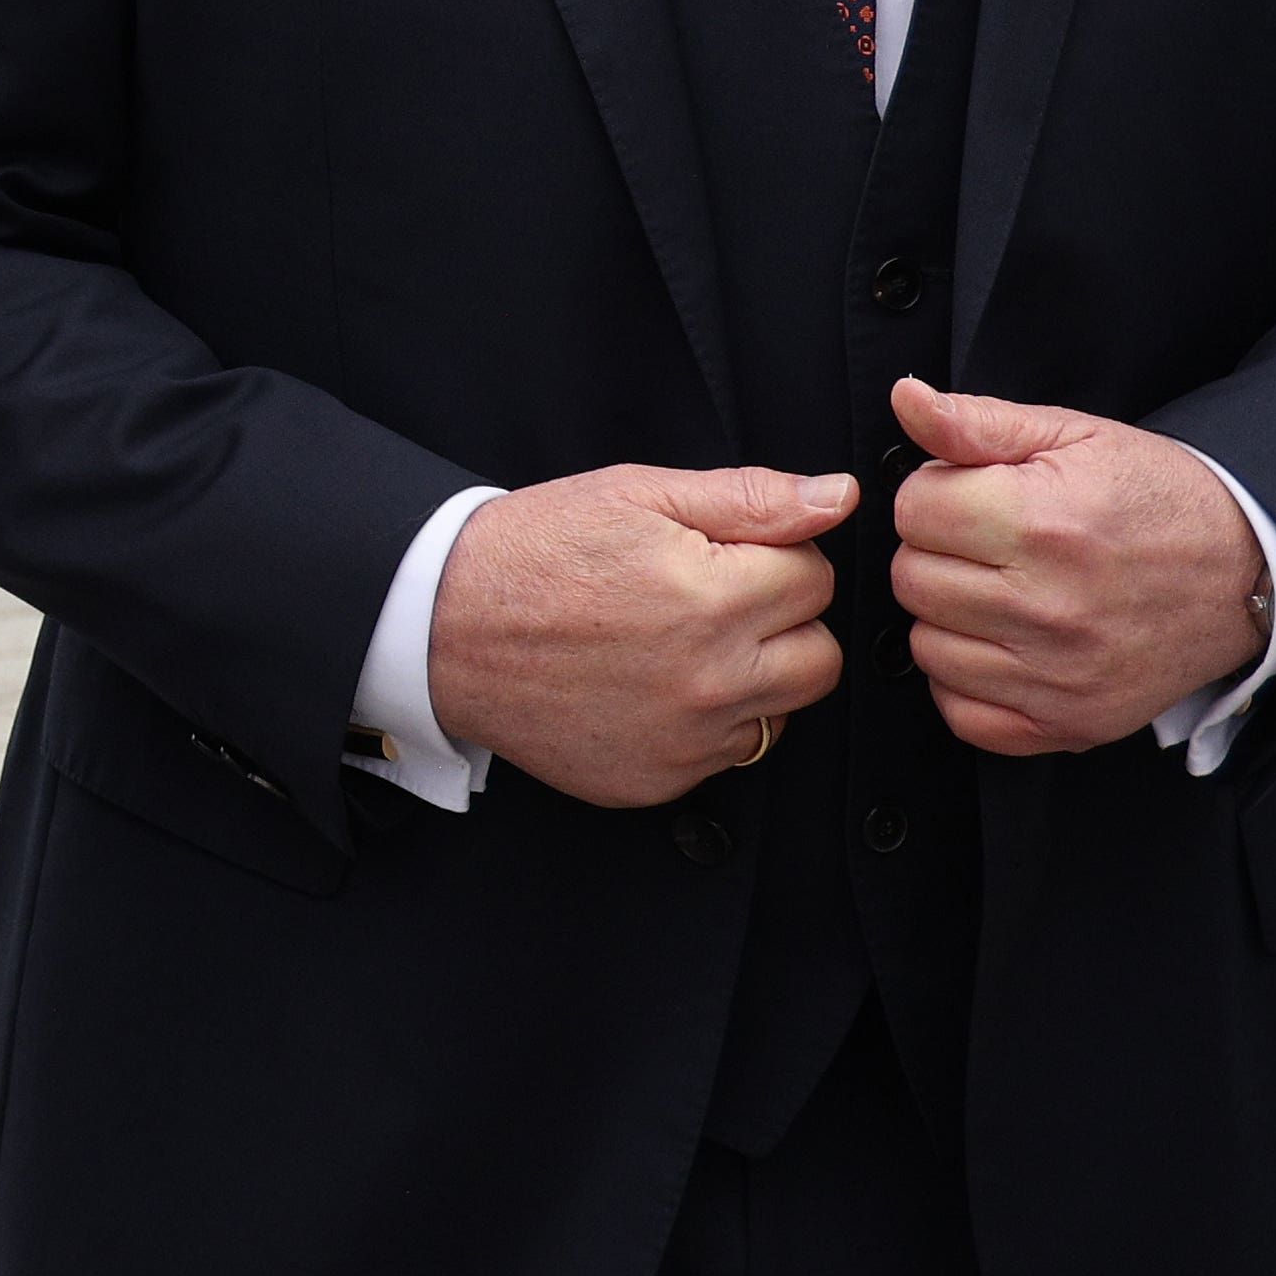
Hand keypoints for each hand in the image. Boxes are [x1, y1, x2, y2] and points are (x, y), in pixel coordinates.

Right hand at [424, 468, 853, 808]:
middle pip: (822, 657)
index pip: (817, 580)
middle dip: (782, 623)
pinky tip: (649, 687)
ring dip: (753, 678)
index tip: (722, 556)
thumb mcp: (636, 494)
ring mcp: (684, 739)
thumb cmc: (533, 552)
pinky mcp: (658, 780)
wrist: (440, 627)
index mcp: (711, 597)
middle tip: (712, 601)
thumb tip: (836, 498)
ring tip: (683, 646)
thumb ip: (748, 497)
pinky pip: (725, 755)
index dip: (772, 558)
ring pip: (783, 712)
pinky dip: (703, 724)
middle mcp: (709, 679)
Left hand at [885, 384, 1275, 755]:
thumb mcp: (1073, 435)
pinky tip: (1003, 647)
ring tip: (1001, 591)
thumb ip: (977, 422)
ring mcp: (1059, 676)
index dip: (936, 494)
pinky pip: (964, 714)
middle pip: (912, 580)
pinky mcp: (1071, 723)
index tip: (975, 497)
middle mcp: (1047, 607)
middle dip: (937, 553)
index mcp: (1041, 524)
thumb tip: (905, 397)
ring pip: (929, 647)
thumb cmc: (1156, 497)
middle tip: (990, 545)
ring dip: (949, 618)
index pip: (912, 510)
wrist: (1248, 570)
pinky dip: (969, 683)